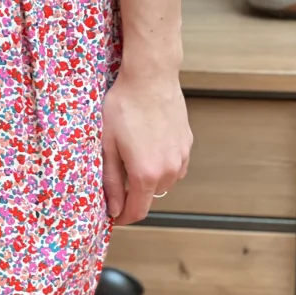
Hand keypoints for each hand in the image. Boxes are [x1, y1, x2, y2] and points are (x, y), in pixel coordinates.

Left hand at [101, 68, 191, 224]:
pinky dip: (162, 166)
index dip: (123, 218)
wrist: (151, 77)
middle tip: (116, 183)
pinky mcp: (187, 144)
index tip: (114, 216)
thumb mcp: (108, 146)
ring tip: (132, 161)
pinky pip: (175, 167)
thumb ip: (112, 181)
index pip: (137, 212)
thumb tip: (114, 209)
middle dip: (133, 197)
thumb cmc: (124, 106)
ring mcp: (181, 157)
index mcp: (146, 174)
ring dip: (149, 181)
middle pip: (150, 199)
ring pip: (164, 183)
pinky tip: (148, 149)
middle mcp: (169, 169)